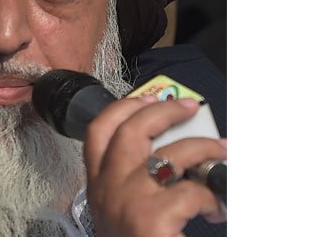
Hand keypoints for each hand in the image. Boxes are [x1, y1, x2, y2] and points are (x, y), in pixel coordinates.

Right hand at [83, 96, 226, 236]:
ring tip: (221, 153)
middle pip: (130, 130)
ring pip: (169, 154)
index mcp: (97, 185)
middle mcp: (106, 188)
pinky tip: (216, 209)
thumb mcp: (121, 209)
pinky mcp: (151, 219)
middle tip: (190, 107)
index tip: (148, 98)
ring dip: (202, 148)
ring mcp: (127, 201)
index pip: (98, 131)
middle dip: (163, 111)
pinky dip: (212, 196)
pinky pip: (191, 191)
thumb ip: (134, 180)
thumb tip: (171, 153)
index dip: (123, 107)